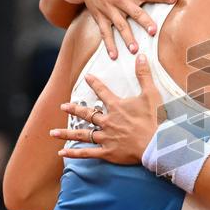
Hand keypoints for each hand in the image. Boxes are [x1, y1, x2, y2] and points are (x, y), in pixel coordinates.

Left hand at [51, 54, 165, 163]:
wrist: (156, 143)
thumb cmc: (154, 119)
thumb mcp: (151, 94)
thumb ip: (144, 75)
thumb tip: (140, 55)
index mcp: (117, 107)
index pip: (103, 92)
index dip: (95, 83)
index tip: (87, 77)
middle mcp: (107, 122)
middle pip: (87, 114)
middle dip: (74, 109)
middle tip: (63, 107)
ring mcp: (106, 138)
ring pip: (82, 135)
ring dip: (67, 133)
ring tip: (53, 132)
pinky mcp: (107, 152)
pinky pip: (87, 153)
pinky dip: (74, 153)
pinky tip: (62, 152)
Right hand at [77, 0, 178, 58]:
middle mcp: (122, 0)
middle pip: (135, 12)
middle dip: (144, 22)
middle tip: (152, 31)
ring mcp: (110, 9)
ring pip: (120, 25)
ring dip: (127, 37)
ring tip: (134, 49)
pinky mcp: (100, 16)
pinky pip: (104, 32)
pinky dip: (108, 44)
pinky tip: (114, 55)